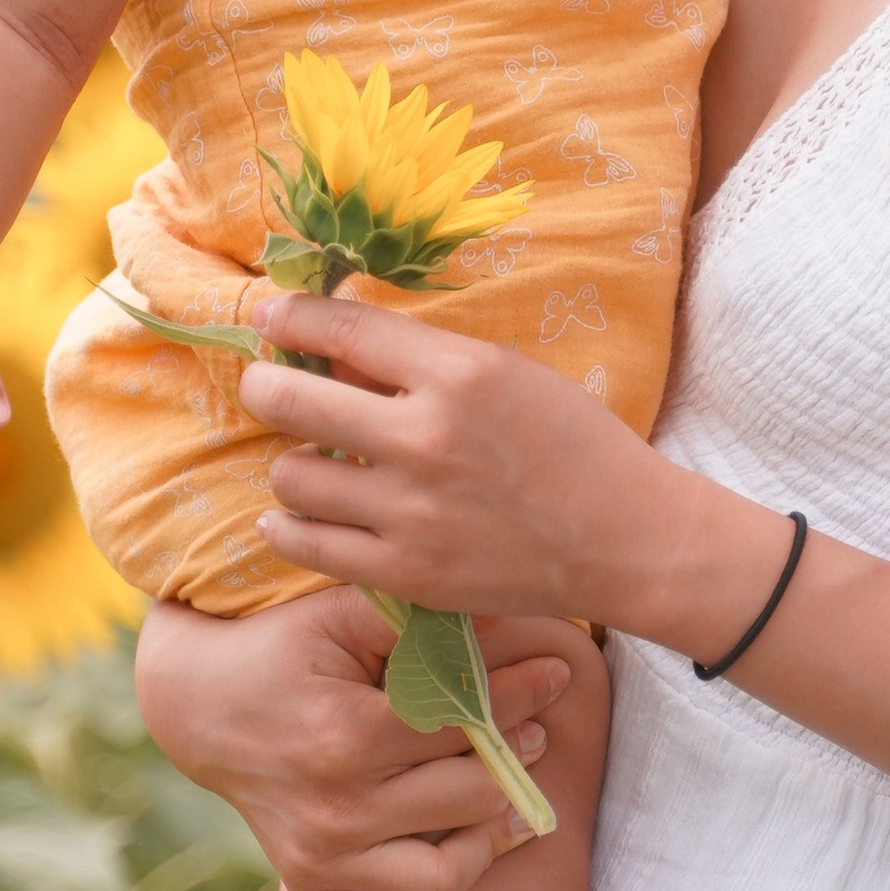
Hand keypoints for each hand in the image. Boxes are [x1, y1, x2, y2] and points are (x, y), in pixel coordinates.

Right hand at [133, 586, 573, 890]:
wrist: (201, 706)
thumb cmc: (283, 647)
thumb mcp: (340, 613)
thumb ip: (414, 617)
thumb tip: (504, 616)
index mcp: (346, 735)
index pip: (462, 724)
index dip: (522, 695)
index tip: (558, 673)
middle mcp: (336, 807)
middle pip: (466, 802)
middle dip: (514, 764)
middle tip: (538, 736)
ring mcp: (322, 856)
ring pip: (438, 877)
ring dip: (490, 848)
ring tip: (516, 810)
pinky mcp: (312, 885)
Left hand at [236, 290, 739, 639]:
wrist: (624, 540)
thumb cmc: (572, 445)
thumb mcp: (508, 373)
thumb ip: (422, 360)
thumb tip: (330, 350)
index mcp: (460, 374)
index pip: (342, 329)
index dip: (288, 318)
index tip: (270, 318)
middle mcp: (426, 439)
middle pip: (290, 400)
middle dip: (265, 386)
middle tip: (269, 389)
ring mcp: (411, 512)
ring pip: (289, 476)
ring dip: (291, 462)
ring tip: (314, 463)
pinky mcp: (406, 572)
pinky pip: (304, 544)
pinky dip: (288, 525)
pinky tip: (297, 514)